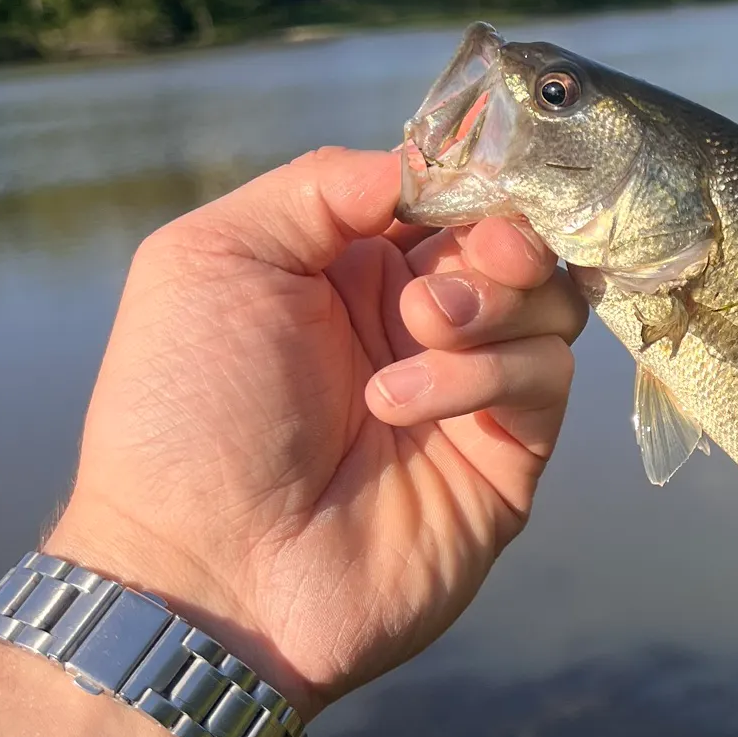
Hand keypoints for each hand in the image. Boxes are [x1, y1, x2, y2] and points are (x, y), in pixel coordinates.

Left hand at [47, 147, 587, 721]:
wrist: (204, 573)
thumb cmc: (185, 409)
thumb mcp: (212, 259)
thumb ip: (320, 185)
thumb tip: (424, 163)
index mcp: (357, 267)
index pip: (455, 197)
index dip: (476, 180)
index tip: (475, 179)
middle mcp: (423, 322)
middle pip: (519, 243)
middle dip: (504, 235)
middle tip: (471, 257)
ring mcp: (471, 391)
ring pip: (552, 304)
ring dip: (492, 302)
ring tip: (421, 331)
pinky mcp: (509, 456)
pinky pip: (544, 381)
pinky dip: (483, 376)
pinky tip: (400, 402)